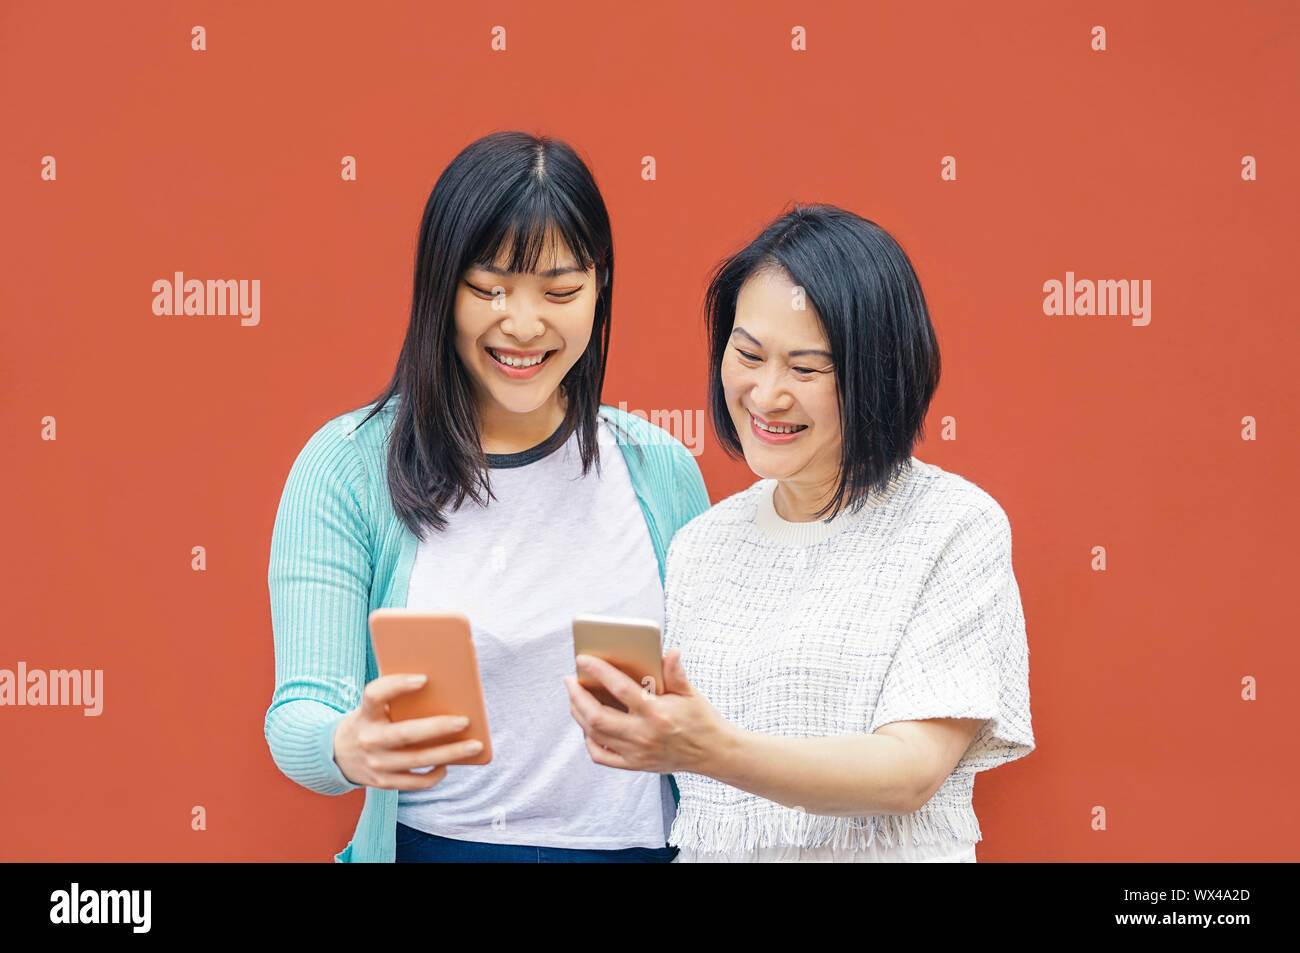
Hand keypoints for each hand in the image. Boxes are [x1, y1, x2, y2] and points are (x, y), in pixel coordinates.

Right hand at [332, 674, 482, 789]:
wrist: (336, 754)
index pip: (375, 695)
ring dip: (449, 754)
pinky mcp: (383, 782)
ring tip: (474, 745)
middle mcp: (369, 739)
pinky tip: (448, 765)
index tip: (424, 679)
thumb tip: (442, 690)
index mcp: (365, 714)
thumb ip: (395, 700)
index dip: (397, 685)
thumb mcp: (372, 708)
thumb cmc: (369, 722)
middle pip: (406, 734)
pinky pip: (415, 782)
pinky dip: (434, 775)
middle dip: (438, 727)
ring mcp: (376, 764)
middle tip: (465, 721)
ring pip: (417, 760)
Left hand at [563, 649, 730, 774]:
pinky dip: (589, 740)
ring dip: (579, 714)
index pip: (620, 687)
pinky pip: (601, 755)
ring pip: (595, 734)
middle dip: (577, 696)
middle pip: (597, 716)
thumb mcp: (690, 693)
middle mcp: (643, 735)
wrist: (713, 753)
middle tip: (569, 680)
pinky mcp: (634, 765)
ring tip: (575, 697)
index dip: (598, 671)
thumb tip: (670, 651)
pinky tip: (587, 725)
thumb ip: (676, 673)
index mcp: (657, 712)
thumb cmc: (701, 719)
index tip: (582, 659)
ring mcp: (636, 753)